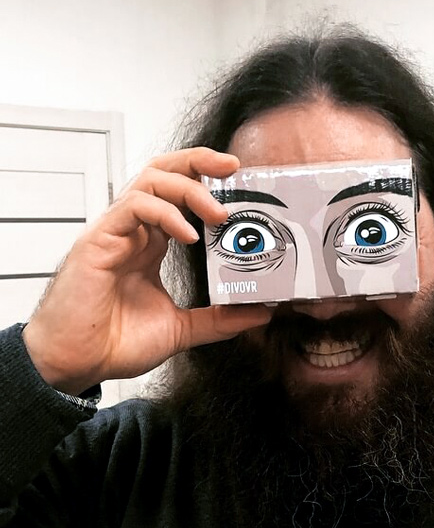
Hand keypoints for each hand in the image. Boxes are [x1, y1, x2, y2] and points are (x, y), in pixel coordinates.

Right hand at [22, 148, 270, 395]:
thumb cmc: (116, 342)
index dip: (207, 182)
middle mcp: (134, 231)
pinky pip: (133, 207)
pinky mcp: (99, 241)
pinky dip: (165, 214)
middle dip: (199, 162)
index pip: (178, 195)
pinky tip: (188, 236)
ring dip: (189, 188)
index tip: (240, 184)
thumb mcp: (181, 328)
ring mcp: (116, 233)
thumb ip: (220, 319)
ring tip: (218, 212)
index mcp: (151, 244)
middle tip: (233, 168)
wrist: (77, 365)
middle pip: (164, 173)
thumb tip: (261, 312)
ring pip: (150, 181)